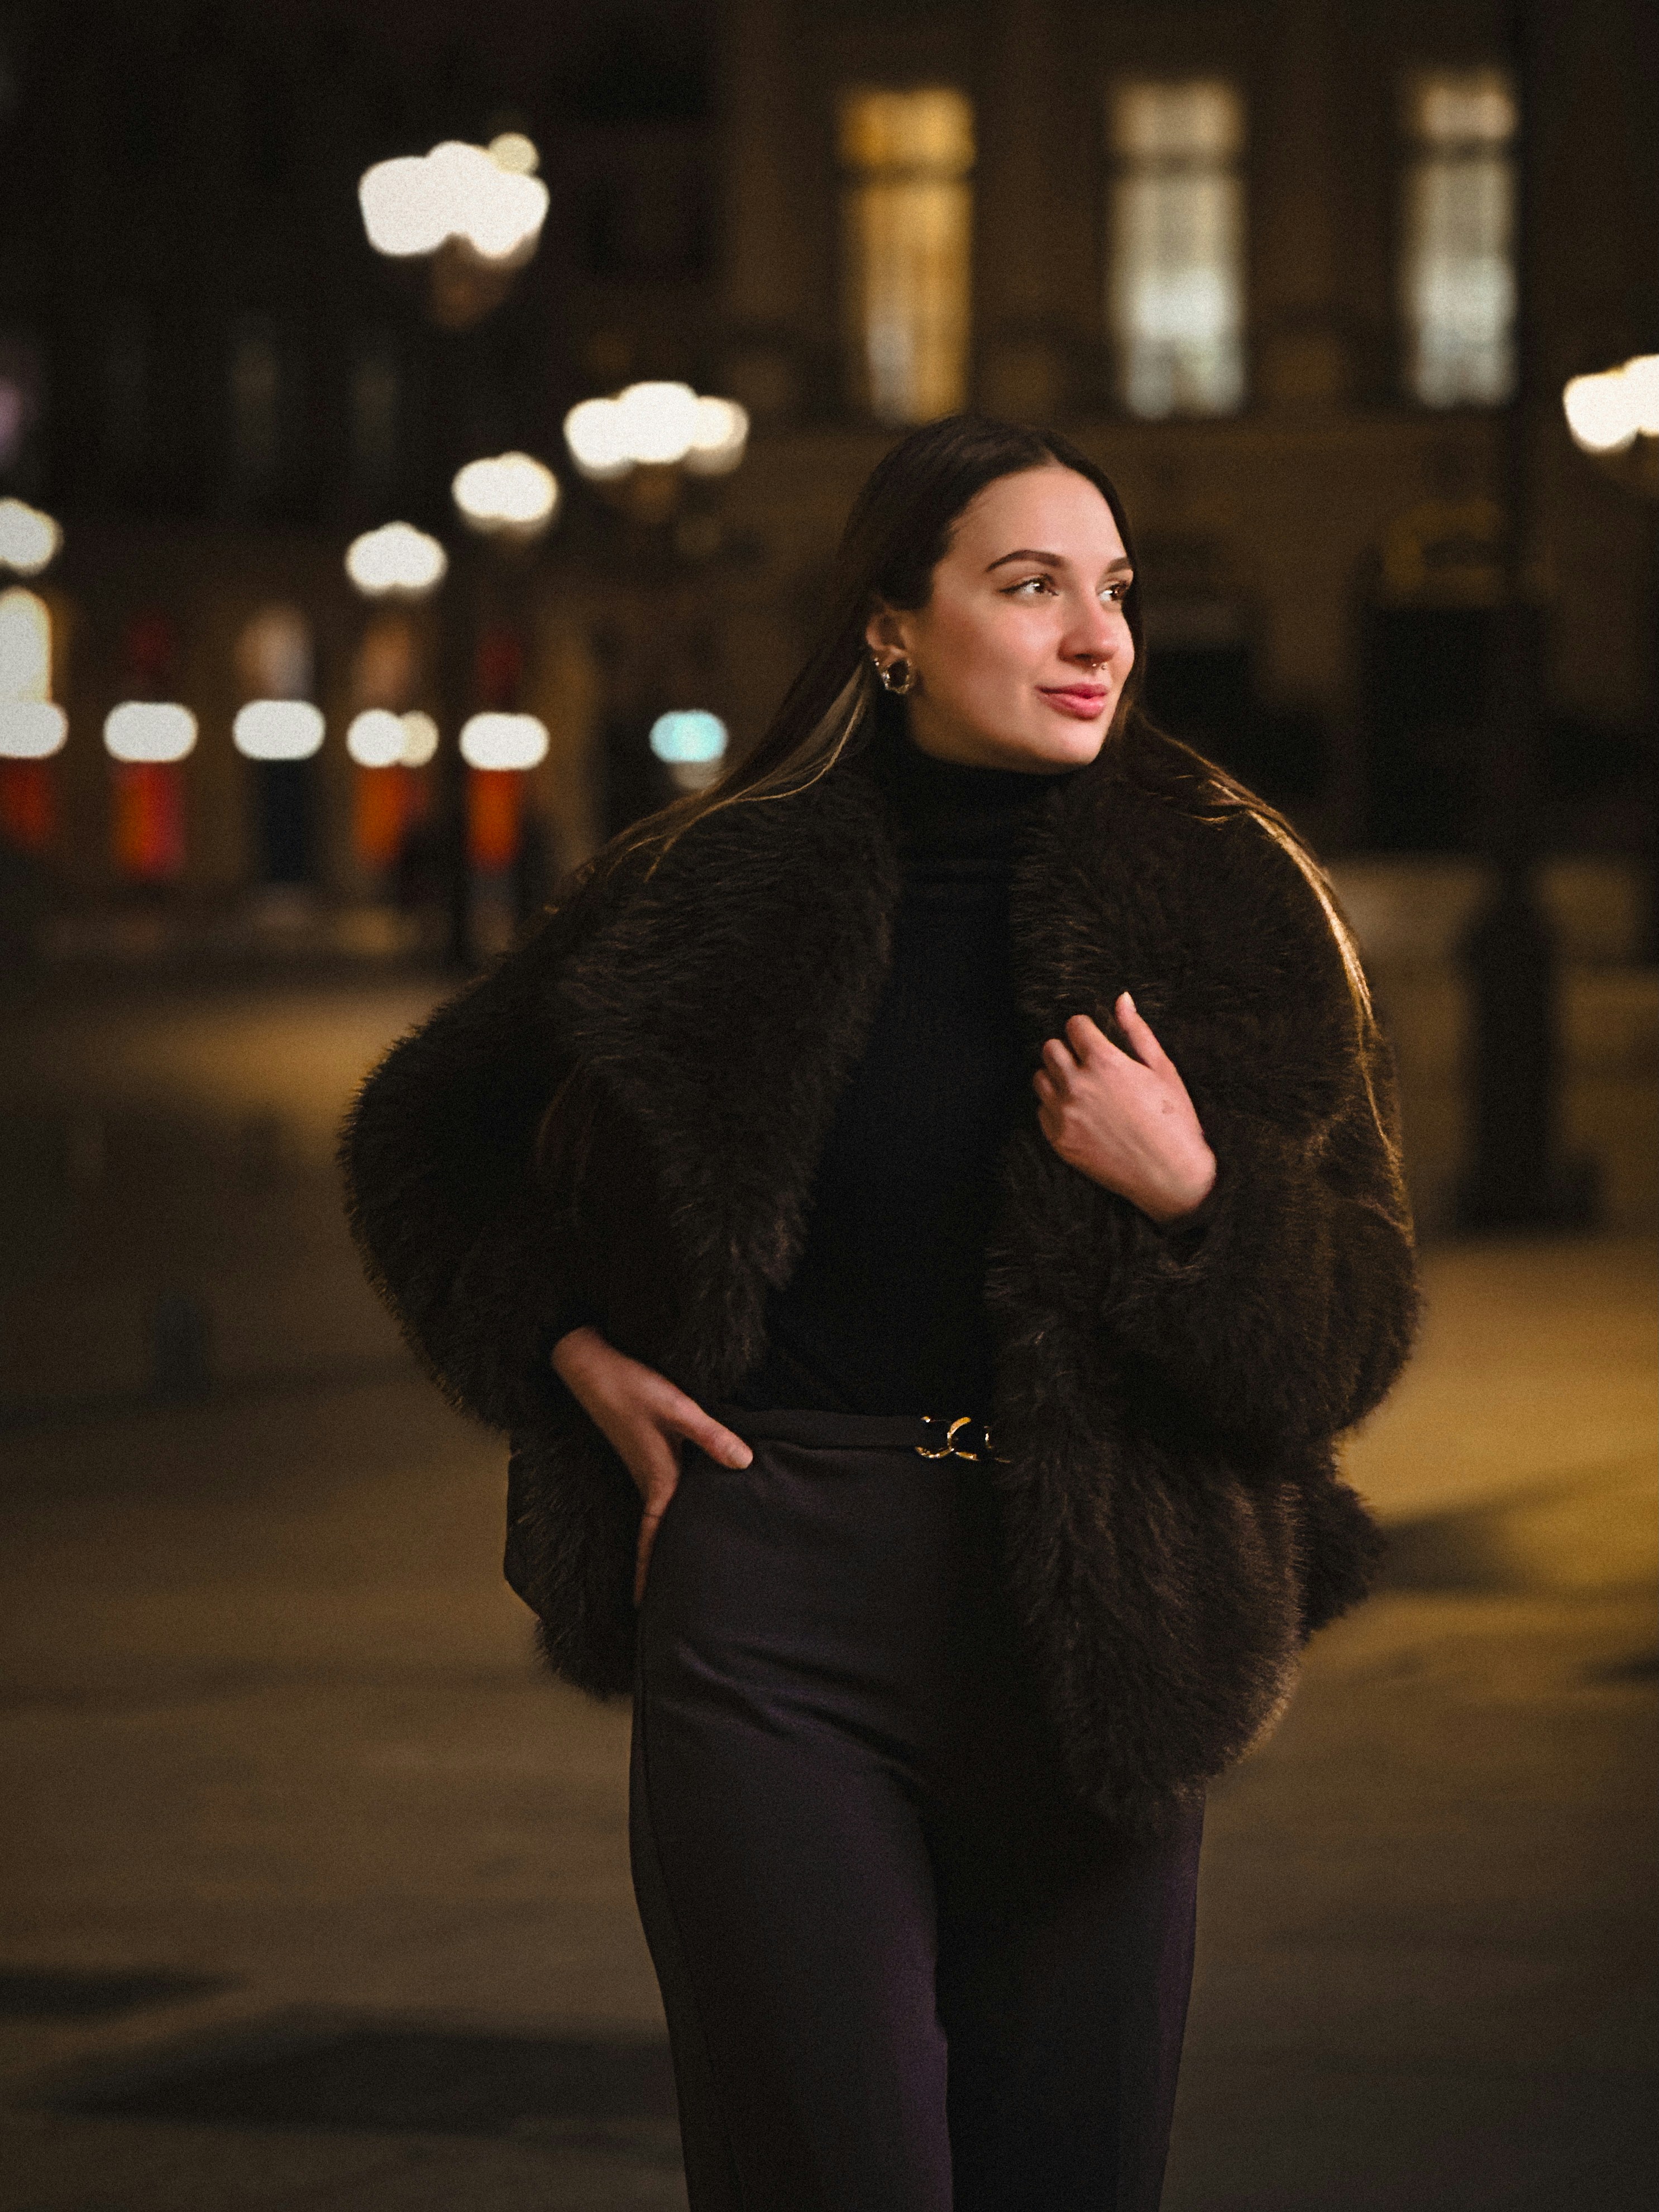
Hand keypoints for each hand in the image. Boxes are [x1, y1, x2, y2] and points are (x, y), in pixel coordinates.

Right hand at [550, 1325, 751, 1603]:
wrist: (588, 1363)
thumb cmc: (630, 1385)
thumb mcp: (676, 1408)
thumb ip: (711, 1435)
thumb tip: (745, 1463)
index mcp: (656, 1477)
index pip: (655, 1536)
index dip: (651, 1571)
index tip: (644, 1607)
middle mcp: (649, 1478)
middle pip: (660, 1531)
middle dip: (663, 1564)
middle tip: (674, 1598)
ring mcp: (645, 1466)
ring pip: (663, 1511)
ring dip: (669, 1537)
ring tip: (684, 1564)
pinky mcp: (647, 1450)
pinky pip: (663, 1490)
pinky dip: (673, 1509)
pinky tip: (689, 1507)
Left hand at [1033, 992, 1216, 1224]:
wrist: (1171, 1176)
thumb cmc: (1174, 1120)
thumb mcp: (1162, 1070)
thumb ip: (1137, 1032)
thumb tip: (1122, 999)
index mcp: (1105, 1063)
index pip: (1073, 1026)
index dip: (1085, 1029)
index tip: (1094, 1039)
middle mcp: (1078, 1086)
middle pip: (1050, 1048)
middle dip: (1068, 1050)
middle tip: (1087, 1064)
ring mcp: (1065, 1115)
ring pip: (1041, 1078)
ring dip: (1057, 1077)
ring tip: (1082, 1089)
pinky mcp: (1059, 1140)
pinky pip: (1042, 1111)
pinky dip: (1055, 1108)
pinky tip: (1081, 1114)